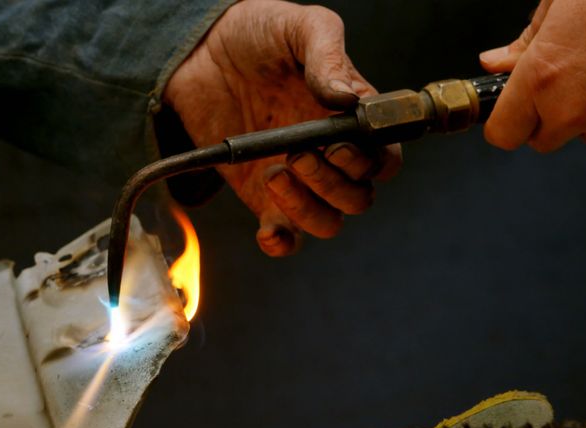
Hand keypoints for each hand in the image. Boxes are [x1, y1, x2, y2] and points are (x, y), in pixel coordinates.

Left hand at [162, 0, 401, 256]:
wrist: (201, 50)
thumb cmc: (258, 33)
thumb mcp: (299, 27)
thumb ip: (327, 55)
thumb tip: (347, 100)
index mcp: (352, 119)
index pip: (384, 159)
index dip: (371, 161)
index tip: (338, 143)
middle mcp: (331, 154)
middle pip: (359, 197)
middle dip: (334, 184)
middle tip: (299, 154)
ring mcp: (299, 179)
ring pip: (327, 221)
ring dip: (308, 209)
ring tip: (276, 172)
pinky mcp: (262, 196)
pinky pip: (285, 237)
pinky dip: (280, 242)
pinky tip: (267, 229)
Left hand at [480, 0, 585, 151]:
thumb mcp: (563, 4)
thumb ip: (524, 41)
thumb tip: (495, 63)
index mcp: (542, 77)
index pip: (503, 133)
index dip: (507, 121)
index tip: (513, 110)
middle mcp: (573, 110)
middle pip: (543, 140)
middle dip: (550, 116)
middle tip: (572, 78)